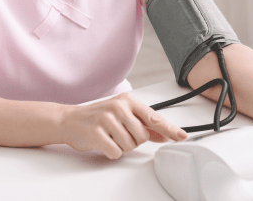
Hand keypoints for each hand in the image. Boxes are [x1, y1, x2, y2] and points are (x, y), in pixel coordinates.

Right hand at [59, 92, 187, 158]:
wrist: (70, 120)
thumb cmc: (98, 117)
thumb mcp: (123, 115)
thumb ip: (144, 124)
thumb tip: (164, 134)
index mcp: (128, 101)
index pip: (154, 117)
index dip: (170, 129)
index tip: (182, 135)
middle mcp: (119, 107)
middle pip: (142, 136)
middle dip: (133, 140)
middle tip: (119, 133)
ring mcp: (107, 119)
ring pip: (130, 146)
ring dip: (121, 146)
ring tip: (110, 136)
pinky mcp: (97, 133)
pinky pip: (116, 152)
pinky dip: (111, 152)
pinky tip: (104, 142)